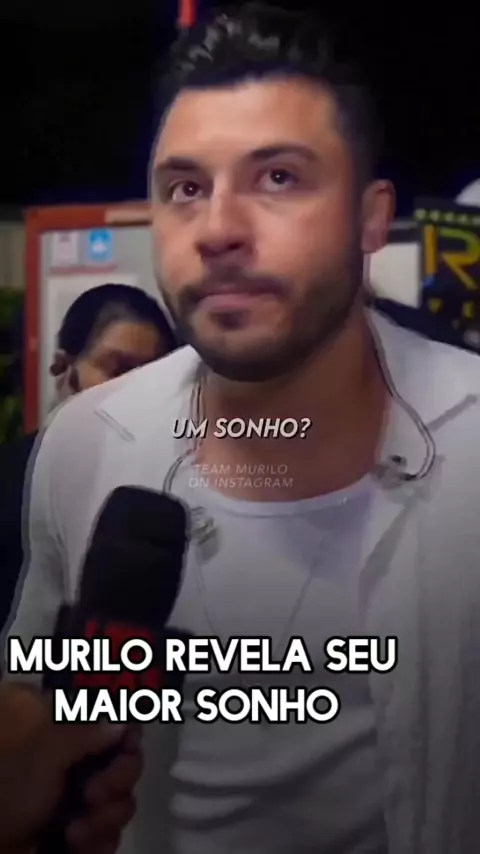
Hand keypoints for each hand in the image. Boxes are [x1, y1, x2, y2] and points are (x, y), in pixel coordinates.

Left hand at [0, 681, 141, 853]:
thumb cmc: (9, 792)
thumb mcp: (43, 755)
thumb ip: (84, 733)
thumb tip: (120, 722)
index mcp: (66, 735)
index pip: (112, 721)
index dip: (128, 732)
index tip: (129, 746)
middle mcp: (79, 763)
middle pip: (127, 761)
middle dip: (118, 780)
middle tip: (93, 794)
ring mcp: (82, 801)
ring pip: (123, 801)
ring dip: (106, 818)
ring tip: (74, 832)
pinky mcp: (84, 834)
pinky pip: (111, 834)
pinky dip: (99, 842)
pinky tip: (76, 846)